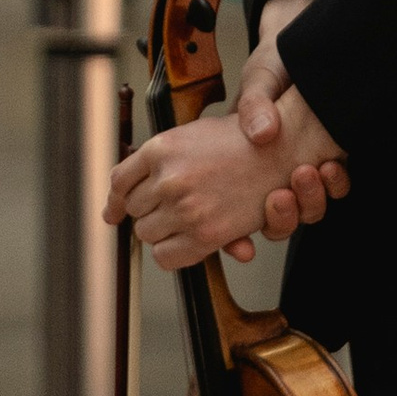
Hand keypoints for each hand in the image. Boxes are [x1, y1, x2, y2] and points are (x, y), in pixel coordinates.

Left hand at [105, 103, 344, 270]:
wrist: (283, 150)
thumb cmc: (240, 143)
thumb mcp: (192, 138)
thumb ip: (155, 167)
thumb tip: (113, 210)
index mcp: (161, 148)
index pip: (119, 181)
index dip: (116, 200)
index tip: (114, 212)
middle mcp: (168, 177)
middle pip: (133, 210)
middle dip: (148, 213)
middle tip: (170, 211)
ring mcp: (184, 206)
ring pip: (146, 233)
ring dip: (161, 232)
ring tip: (184, 222)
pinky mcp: (203, 233)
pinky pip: (165, 256)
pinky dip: (170, 254)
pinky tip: (183, 243)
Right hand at [233, 0, 349, 236]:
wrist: (312, 51)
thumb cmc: (276, 62)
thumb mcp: (260, 79)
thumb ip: (254, 103)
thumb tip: (261, 133)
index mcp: (239, 161)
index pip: (230, 212)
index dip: (233, 237)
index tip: (241, 245)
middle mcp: (269, 171)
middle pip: (274, 221)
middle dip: (281, 219)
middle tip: (281, 197)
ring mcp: (300, 169)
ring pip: (306, 210)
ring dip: (310, 201)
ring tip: (310, 173)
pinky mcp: (329, 161)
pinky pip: (335, 189)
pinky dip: (336, 184)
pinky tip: (332, 166)